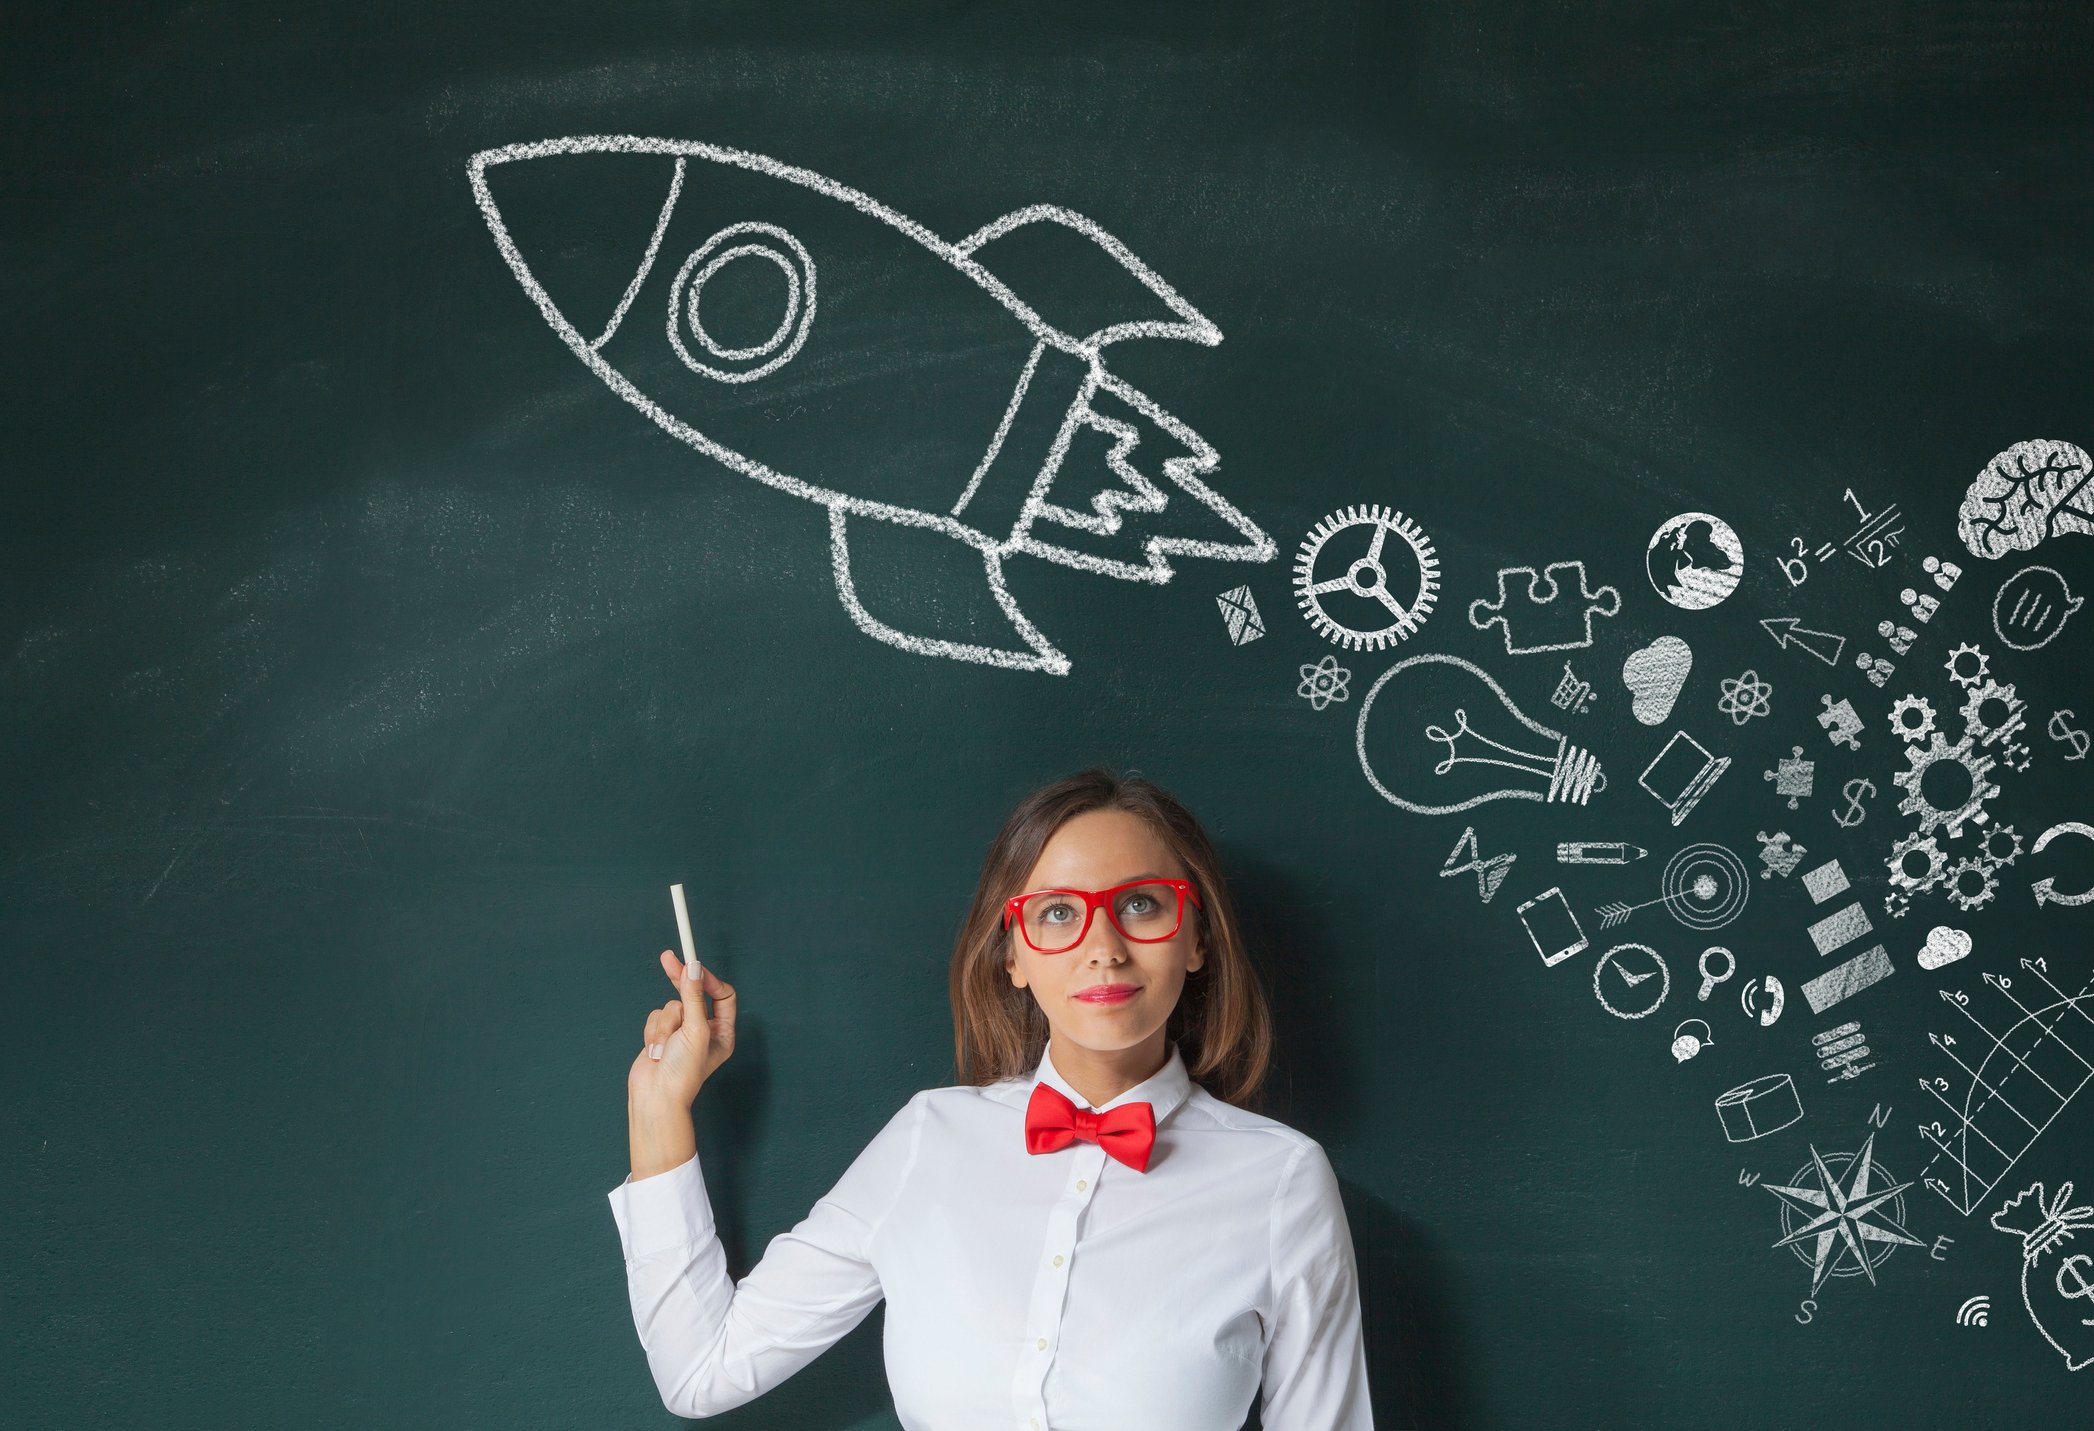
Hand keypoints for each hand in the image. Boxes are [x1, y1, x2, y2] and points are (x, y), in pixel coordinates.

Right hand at [627, 949, 736, 1108]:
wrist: (655, 1097)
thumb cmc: (683, 1071)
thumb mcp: (695, 1030)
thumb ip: (694, 997)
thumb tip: (693, 968)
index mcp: (722, 1032)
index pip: (721, 995)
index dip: (707, 980)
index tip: (692, 967)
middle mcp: (704, 1031)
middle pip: (694, 994)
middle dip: (680, 980)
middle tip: (668, 958)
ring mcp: (682, 1033)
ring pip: (671, 1005)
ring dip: (665, 1024)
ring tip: (665, 1046)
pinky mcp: (662, 1036)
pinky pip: (656, 1017)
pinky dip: (653, 1031)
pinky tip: (655, 1050)